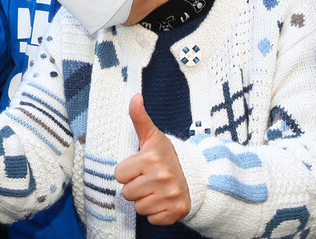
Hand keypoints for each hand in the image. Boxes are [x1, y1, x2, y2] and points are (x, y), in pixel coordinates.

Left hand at [115, 94, 189, 224]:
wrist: (196, 176)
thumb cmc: (166, 156)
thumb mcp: (152, 136)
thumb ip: (139, 118)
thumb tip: (134, 96)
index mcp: (151, 159)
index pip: (119, 175)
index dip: (128, 172)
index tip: (140, 168)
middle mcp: (162, 177)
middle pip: (127, 193)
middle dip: (135, 187)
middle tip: (149, 180)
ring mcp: (170, 195)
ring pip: (138, 207)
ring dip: (145, 201)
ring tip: (156, 190)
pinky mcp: (176, 211)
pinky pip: (152, 219)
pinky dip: (156, 213)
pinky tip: (163, 201)